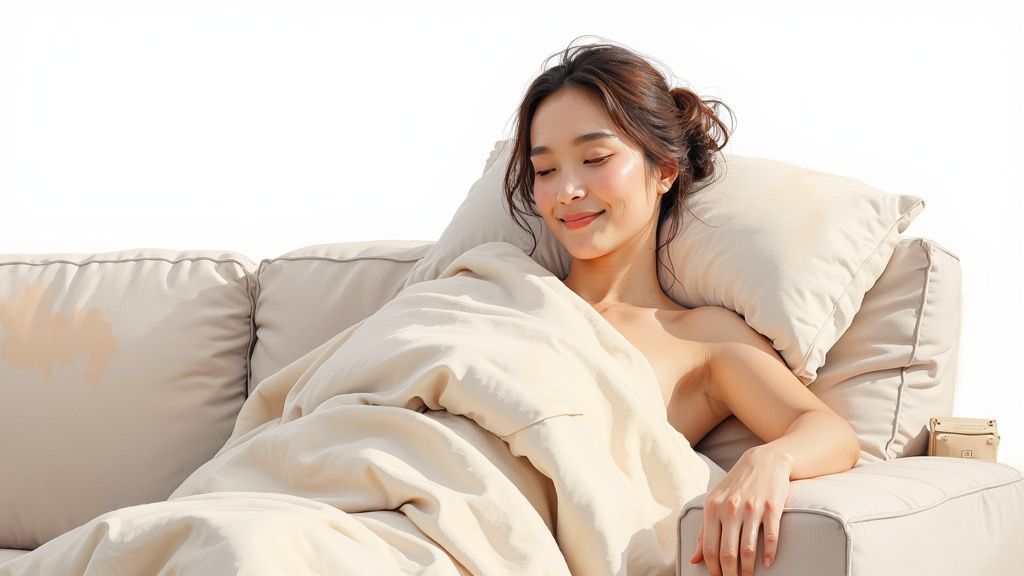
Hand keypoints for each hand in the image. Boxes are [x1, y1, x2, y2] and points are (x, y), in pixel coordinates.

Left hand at [689, 446, 791, 574]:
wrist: (764, 461)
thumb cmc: (736, 485)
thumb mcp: (714, 502)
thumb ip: (704, 531)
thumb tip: (694, 559)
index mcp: (712, 508)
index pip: (709, 548)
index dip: (713, 569)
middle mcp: (730, 508)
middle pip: (728, 553)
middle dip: (730, 574)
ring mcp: (752, 508)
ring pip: (749, 549)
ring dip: (749, 569)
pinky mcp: (772, 508)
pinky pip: (770, 537)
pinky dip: (769, 554)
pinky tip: (768, 563)